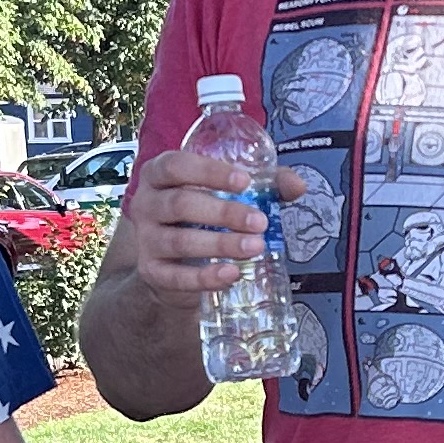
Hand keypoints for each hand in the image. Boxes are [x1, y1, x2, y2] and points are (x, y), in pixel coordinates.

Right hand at [116, 148, 303, 296]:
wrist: (172, 262)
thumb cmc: (203, 215)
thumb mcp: (227, 193)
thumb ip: (264, 184)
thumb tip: (297, 186)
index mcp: (160, 174)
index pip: (176, 165)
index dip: (209, 172)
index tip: (245, 181)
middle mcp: (146, 204)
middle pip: (180, 204)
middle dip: (224, 212)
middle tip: (259, 222)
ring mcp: (146, 240)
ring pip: (180, 241)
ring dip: (220, 244)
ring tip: (254, 246)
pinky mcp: (152, 272)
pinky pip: (177, 277)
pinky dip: (205, 277)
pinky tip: (232, 273)